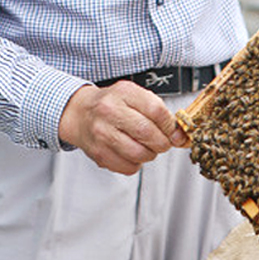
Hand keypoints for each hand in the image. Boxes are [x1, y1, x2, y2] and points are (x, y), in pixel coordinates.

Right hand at [58, 80, 188, 174]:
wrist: (80, 113)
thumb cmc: (111, 104)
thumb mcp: (133, 96)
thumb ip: (157, 112)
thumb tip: (179, 135)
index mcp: (123, 93)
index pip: (156, 110)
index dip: (170, 125)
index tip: (172, 130)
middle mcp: (110, 111)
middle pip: (148, 133)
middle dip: (162, 143)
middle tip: (162, 142)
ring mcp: (102, 133)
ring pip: (139, 153)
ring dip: (150, 154)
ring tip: (147, 148)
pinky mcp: (99, 153)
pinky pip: (128, 167)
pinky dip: (136, 164)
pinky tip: (131, 153)